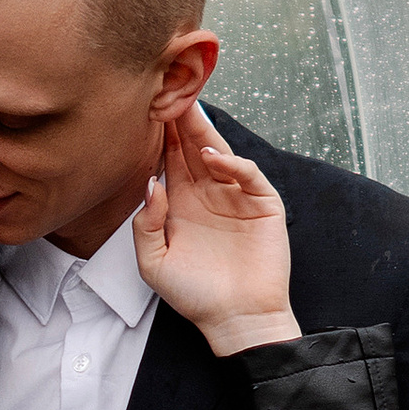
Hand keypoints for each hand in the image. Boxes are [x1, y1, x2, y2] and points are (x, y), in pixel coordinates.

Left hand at [132, 112, 300, 356]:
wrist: (234, 319)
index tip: (145, 106)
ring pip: (220, 154)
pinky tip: (214, 159)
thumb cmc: (195, 294)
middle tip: (168, 90)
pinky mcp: (263, 206)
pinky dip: (233, 164)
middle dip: (182, 120)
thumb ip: (145, 225)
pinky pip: (248, 176)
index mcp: (182, 203)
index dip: (160, 134)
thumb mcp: (154, 263)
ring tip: (187, 109)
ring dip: (204, 132)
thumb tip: (151, 183)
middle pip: (193, 147)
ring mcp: (237, 197)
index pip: (170, 158)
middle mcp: (208, 194)